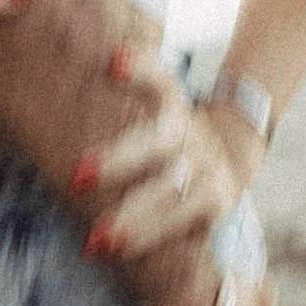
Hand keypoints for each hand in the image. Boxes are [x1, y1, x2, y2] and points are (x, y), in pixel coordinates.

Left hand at [69, 55, 247, 264]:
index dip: (140, 66)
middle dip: (117, 159)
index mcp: (172, 101)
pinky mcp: (218, 200)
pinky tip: (120, 250)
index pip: (159, 76)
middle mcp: (191, 130)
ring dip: (134, 216)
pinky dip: (152, 234)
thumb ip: (120, 91)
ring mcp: (208, 165)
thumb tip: (74, 56)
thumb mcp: (151, 105)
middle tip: (76, 178)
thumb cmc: (166, 134)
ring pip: (171, 190)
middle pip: (157, 139)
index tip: (113, 64)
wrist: (230, 155)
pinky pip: (183, 219)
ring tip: (98, 239)